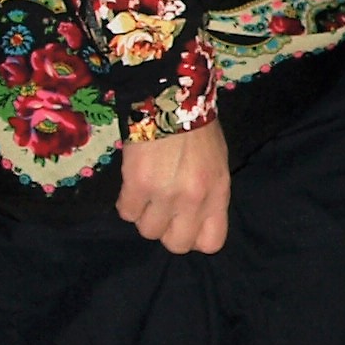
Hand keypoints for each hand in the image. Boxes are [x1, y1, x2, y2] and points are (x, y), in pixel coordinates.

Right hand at [116, 120, 231, 253]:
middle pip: (176, 245)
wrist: (171, 99)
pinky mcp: (138, 185)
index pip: (211, 243)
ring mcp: (165, 194)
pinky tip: (133, 185)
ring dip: (145, 215)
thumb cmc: (198, 130)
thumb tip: (194, 218)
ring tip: (147, 192)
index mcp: (218, 193)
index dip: (194, 238)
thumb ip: (209, 194)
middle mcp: (194, 199)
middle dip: (167, 230)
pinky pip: (127, 213)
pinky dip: (128, 203)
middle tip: (163, 210)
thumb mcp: (217, 164)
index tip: (185, 225)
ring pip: (148, 230)